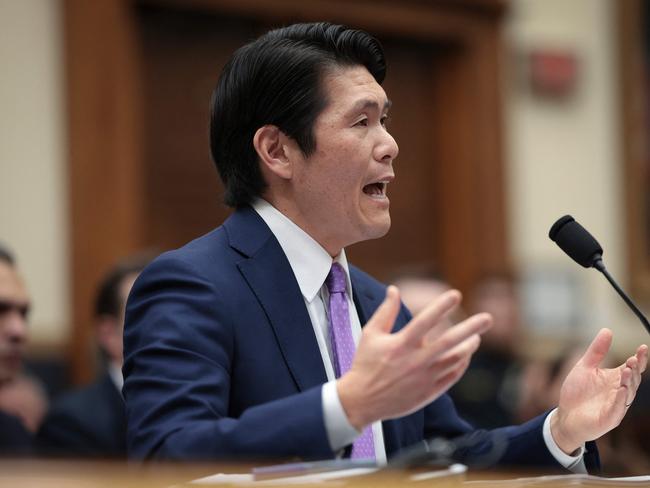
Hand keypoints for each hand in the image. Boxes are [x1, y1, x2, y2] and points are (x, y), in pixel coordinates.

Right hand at [337, 286, 491, 429]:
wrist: (363, 400)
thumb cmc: (366, 363)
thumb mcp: (371, 334)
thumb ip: (386, 311)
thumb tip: (394, 289)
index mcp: (401, 345)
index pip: (425, 321)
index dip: (441, 306)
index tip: (456, 294)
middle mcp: (415, 361)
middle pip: (449, 342)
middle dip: (470, 328)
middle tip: (488, 318)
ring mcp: (424, 378)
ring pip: (455, 360)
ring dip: (469, 346)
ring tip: (477, 337)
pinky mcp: (428, 392)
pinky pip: (452, 376)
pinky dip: (461, 364)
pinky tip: (465, 355)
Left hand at [551, 328, 647, 453]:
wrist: (565, 415)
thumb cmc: (576, 392)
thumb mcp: (584, 367)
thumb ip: (596, 351)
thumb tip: (608, 330)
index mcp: (614, 379)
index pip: (631, 368)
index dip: (639, 359)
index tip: (642, 347)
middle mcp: (619, 392)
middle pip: (632, 379)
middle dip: (634, 369)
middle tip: (633, 359)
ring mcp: (616, 405)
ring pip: (628, 393)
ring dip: (628, 382)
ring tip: (627, 369)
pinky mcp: (609, 418)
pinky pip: (617, 408)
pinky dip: (620, 399)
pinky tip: (621, 389)